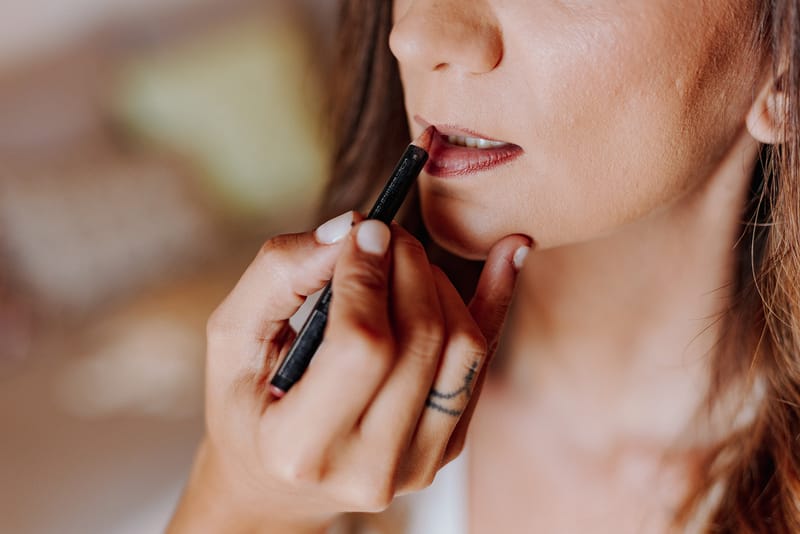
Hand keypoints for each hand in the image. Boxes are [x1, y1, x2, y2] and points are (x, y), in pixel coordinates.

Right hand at [167, 211, 530, 532]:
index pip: (362, 345)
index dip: (368, 275)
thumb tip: (348, 227)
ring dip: (440, 283)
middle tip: (384, 234)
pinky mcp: (445, 448)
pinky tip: (508, 254)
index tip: (363, 230)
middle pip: (422, 339)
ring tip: (404, 261)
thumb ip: (278, 275)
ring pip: (464, 347)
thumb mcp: (231, 338)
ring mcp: (416, 464)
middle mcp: (368, 469)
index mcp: (301, 448)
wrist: (273, 482)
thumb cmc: (246, 404)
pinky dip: (492, 302)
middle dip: (408, 265)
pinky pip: (482, 362)